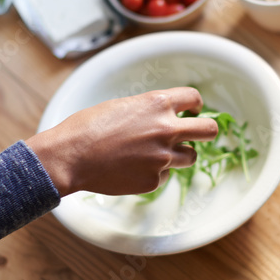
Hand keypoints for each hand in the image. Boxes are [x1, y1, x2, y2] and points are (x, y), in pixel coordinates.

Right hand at [26, 87, 219, 196]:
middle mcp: (166, 130)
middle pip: (209, 130)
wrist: (70, 156)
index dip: (195, 105)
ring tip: (156, 153)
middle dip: (205, 131)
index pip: (194, 98)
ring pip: (191, 157)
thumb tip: (163, 116)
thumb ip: (148, 110)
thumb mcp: (122, 106)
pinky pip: (165, 175)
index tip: (193, 111)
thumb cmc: (88, 127)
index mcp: (158, 104)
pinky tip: (133, 168)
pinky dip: (154, 172)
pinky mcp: (153, 180)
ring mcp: (162, 158)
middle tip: (196, 134)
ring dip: (179, 154)